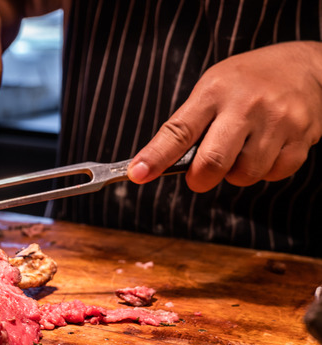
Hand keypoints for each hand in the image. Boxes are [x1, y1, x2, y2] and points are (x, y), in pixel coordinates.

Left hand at [128, 41, 321, 191]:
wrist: (304, 66)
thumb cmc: (246, 82)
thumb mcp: (211, 88)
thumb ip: (188, 124)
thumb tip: (157, 164)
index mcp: (214, 92)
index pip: (178, 131)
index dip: (155, 157)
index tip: (138, 174)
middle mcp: (246, 105)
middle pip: (212, 162)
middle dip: (199, 179)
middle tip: (198, 176)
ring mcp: (277, 121)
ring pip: (244, 174)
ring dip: (235, 173)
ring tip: (240, 151)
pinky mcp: (302, 137)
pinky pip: (274, 174)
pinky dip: (265, 170)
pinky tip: (266, 149)